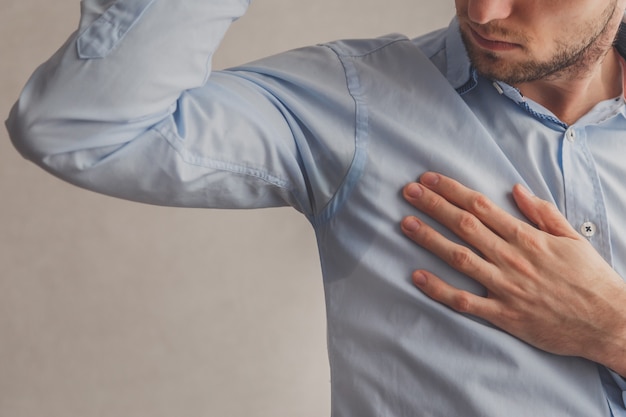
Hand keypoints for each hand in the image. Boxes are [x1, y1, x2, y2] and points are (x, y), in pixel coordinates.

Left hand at [401, 172, 625, 374]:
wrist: (610, 323)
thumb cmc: (591, 279)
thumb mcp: (573, 238)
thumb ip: (542, 213)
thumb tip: (516, 189)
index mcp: (527, 237)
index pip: (481, 206)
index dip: (451, 190)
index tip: (429, 179)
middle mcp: (512, 258)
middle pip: (464, 225)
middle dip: (433, 205)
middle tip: (408, 191)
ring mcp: (506, 287)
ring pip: (459, 257)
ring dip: (429, 239)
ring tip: (405, 223)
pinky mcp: (504, 315)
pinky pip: (465, 301)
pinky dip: (439, 289)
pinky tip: (417, 276)